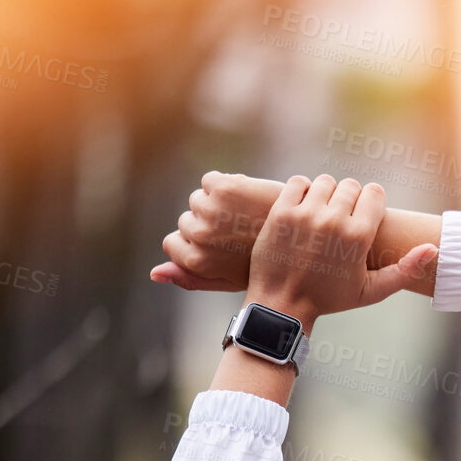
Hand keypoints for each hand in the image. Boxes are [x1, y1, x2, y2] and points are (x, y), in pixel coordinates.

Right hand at [152, 171, 280, 291]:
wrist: (308, 236)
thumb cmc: (269, 264)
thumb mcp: (229, 279)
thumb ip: (190, 278)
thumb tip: (153, 273)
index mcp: (198, 261)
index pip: (171, 243)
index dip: (194, 242)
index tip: (217, 244)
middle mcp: (200, 235)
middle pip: (185, 220)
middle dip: (208, 223)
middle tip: (238, 231)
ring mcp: (211, 211)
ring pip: (198, 199)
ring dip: (217, 204)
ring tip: (245, 216)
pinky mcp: (224, 187)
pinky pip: (210, 180)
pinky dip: (226, 184)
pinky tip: (249, 198)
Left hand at [243, 174, 435, 326]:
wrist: (283, 304)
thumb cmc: (330, 299)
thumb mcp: (372, 291)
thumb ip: (405, 270)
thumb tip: (433, 249)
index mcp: (358, 237)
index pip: (374, 193)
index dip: (372, 203)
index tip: (365, 216)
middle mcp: (333, 221)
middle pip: (351, 186)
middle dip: (350, 199)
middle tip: (343, 219)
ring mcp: (304, 214)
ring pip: (326, 182)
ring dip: (327, 194)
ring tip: (324, 214)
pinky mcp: (281, 211)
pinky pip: (298, 182)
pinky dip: (303, 191)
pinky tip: (305, 208)